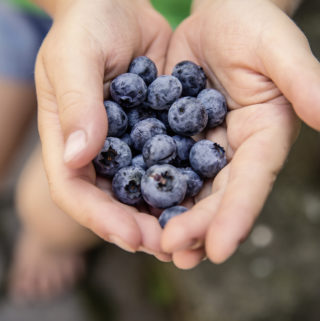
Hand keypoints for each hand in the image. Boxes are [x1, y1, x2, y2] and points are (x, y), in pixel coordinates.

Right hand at [35, 0, 171, 257]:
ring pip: (142, 191)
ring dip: (163, 216)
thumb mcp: (74, 55)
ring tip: (188, 235)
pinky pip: (169, 165)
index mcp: (67, 139)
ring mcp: (127, 145)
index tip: (132, 236)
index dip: (101, 217)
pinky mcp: (155, 134)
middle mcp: (97, 151)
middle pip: (111, 202)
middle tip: (167, 247)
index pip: (75, 190)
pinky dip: (183, 185)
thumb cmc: (88, 24)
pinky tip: (202, 199)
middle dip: (136, 228)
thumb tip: (78, 155)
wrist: (118, 6)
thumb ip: (76, 103)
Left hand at [161, 0, 319, 267]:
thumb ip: (304, 81)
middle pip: (217, 195)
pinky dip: (150, 186)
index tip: (219, 249)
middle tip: (174, 252)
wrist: (219, 12)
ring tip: (155, 244)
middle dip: (197, 226)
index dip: (236, 216)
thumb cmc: (252, 23)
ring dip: (173, 217)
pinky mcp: (178, 134)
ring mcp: (204, 145)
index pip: (251, 183)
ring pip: (189, 188)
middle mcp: (234, 149)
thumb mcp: (278, 49)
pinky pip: (163, 164)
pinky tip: (134, 204)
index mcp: (262, 136)